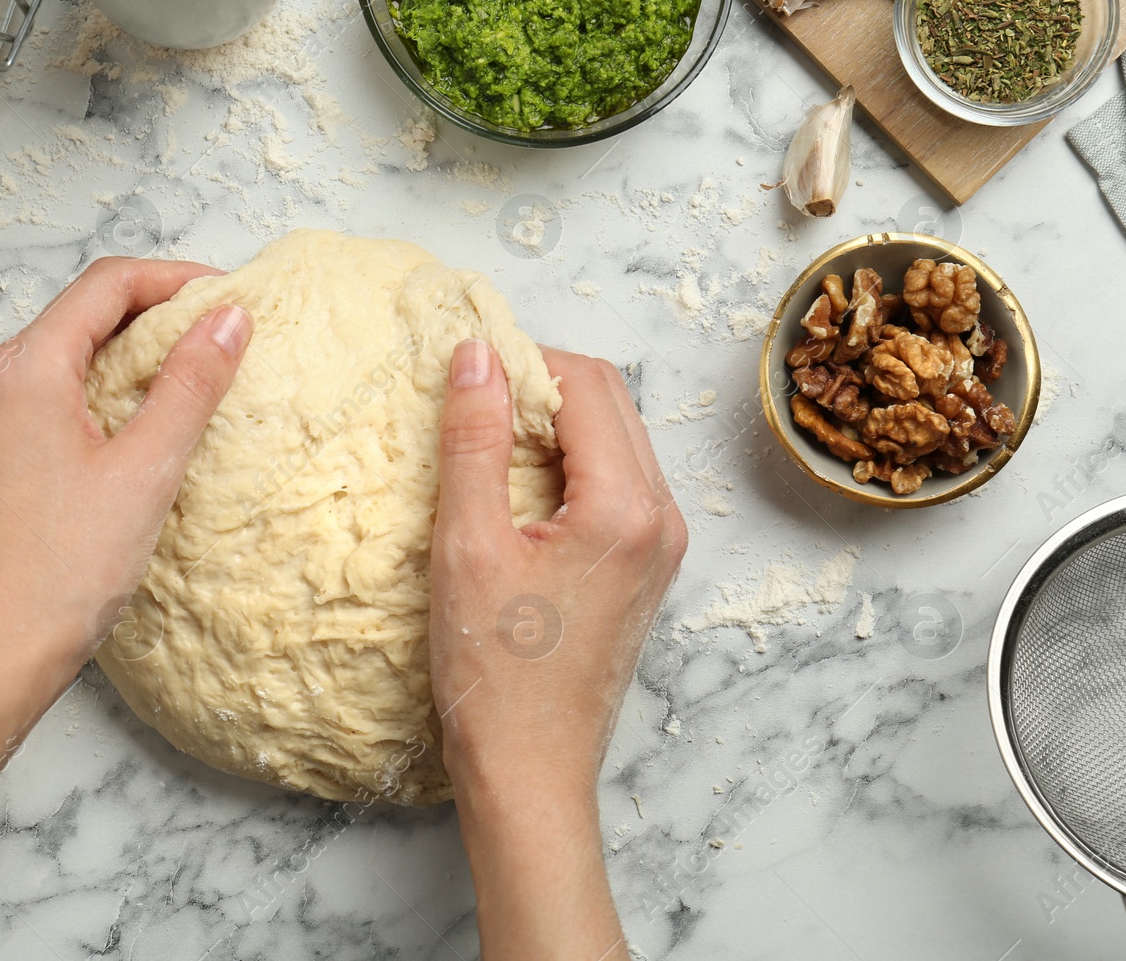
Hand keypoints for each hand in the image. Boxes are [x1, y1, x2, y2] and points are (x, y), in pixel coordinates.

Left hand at [0, 257, 252, 686]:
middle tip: (220, 330)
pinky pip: (53, 392)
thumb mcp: (146, 470)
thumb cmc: (63, 570)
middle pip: (84, 310)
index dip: (174, 278)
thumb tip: (228, 320)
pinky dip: (104, 386)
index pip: (107, 284)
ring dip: (131, 349)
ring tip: (192, 370)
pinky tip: (142, 420)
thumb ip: (190, 385)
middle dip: (156, 309)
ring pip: (68, 351)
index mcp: (28, 369)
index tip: (228, 296)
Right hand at [428, 339, 686, 958]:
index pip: (585, 382)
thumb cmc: (493, 673)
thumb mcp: (467, 545)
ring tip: (485, 440)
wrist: (529, 770)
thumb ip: (474, 440)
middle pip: (610, 401)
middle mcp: (662, 516)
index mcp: (627, 506)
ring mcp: (661, 544)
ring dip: (554, 422)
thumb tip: (474, 355)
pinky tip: (515, 487)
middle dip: (540, 382)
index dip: (522, 356)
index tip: (463, 362)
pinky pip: (615, 480)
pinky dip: (568, 462)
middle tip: (470, 395)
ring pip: (615, 437)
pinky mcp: (645, 566)